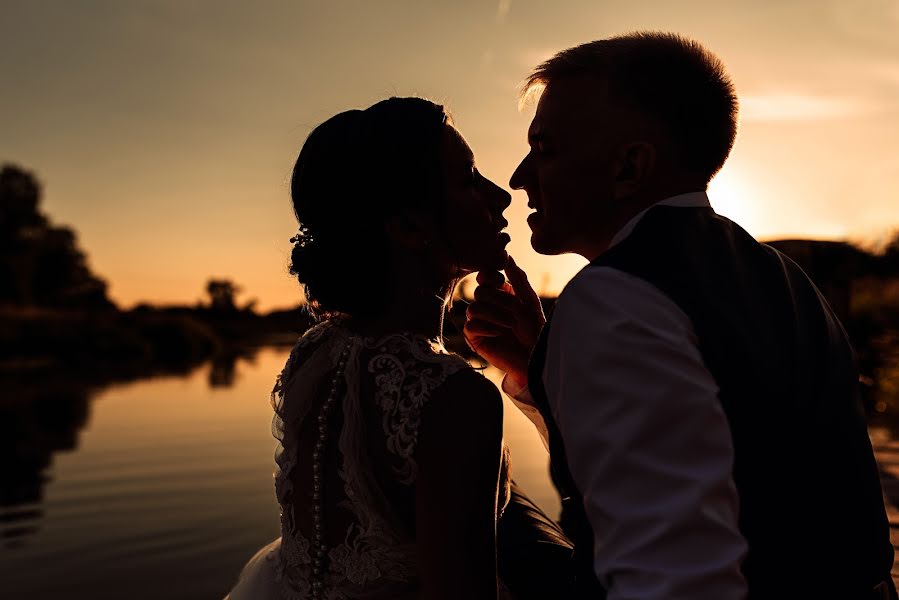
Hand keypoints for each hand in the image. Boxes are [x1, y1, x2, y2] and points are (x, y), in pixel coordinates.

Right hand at [463, 255, 545, 388]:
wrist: (534, 357)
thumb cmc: (534, 328)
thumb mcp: (529, 300)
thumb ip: (518, 278)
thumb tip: (507, 255)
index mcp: (498, 294)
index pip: (485, 277)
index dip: (491, 276)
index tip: (502, 281)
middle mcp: (486, 306)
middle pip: (480, 292)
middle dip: (500, 301)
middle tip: (516, 312)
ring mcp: (479, 322)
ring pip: (474, 308)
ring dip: (496, 315)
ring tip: (511, 325)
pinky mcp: (474, 338)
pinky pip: (471, 326)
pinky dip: (487, 328)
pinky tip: (500, 334)